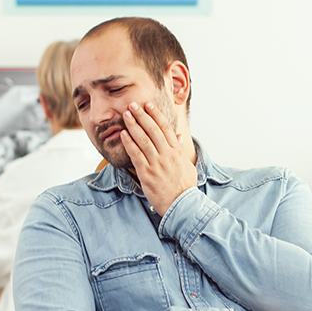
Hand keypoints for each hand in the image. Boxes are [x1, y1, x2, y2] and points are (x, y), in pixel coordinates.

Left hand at [119, 100, 196, 215]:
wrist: (182, 205)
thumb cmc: (185, 188)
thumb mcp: (188, 166)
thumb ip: (181, 150)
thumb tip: (178, 137)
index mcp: (177, 152)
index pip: (166, 128)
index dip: (156, 115)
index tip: (148, 105)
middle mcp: (167, 155)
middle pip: (153, 130)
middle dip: (142, 116)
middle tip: (133, 105)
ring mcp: (157, 164)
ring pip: (144, 140)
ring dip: (134, 125)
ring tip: (126, 115)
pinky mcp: (147, 174)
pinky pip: (136, 155)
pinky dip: (129, 143)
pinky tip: (123, 134)